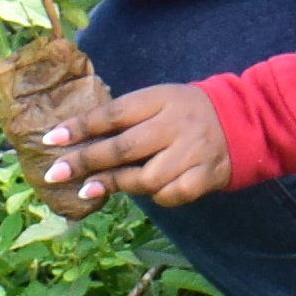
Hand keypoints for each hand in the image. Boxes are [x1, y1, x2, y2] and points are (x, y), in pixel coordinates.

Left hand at [28, 77, 236, 216]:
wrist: (243, 120)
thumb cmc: (187, 112)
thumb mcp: (160, 101)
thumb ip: (127, 117)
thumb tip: (78, 139)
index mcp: (161, 99)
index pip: (114, 113)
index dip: (81, 126)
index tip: (51, 139)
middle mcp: (176, 125)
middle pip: (124, 147)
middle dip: (85, 162)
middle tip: (55, 174)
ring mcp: (193, 152)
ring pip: (145, 178)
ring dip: (114, 184)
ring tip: (90, 190)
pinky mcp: (206, 176)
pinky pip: (170, 194)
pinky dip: (155, 196)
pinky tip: (147, 191)